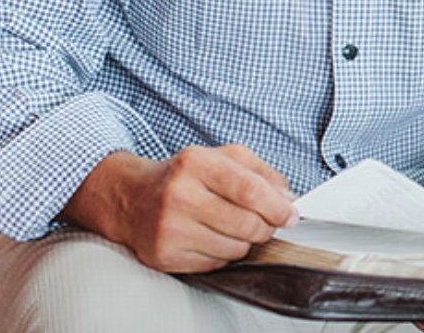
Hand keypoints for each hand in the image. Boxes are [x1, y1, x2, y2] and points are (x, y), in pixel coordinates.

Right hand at [62, 144, 300, 272]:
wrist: (132, 198)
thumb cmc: (184, 176)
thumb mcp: (223, 158)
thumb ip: (261, 173)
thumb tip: (289, 199)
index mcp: (196, 162)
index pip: (250, 189)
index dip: (277, 207)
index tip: (291, 215)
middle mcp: (179, 194)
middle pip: (247, 224)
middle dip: (266, 228)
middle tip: (265, 223)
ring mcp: (170, 227)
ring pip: (235, 249)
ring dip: (245, 243)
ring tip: (233, 228)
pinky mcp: (164, 255)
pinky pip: (215, 264)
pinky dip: (223, 255)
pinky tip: (211, 238)